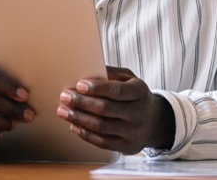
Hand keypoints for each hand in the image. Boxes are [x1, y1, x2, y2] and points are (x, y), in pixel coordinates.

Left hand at [57, 66, 173, 154]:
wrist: (153, 120)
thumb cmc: (134, 95)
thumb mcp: (128, 78)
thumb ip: (110, 73)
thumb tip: (87, 70)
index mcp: (139, 92)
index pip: (117, 91)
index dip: (97, 88)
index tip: (79, 85)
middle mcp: (139, 113)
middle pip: (106, 109)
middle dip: (82, 103)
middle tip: (64, 97)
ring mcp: (134, 131)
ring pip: (101, 126)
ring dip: (79, 119)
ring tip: (63, 111)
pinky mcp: (127, 146)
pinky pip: (103, 142)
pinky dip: (86, 134)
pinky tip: (74, 126)